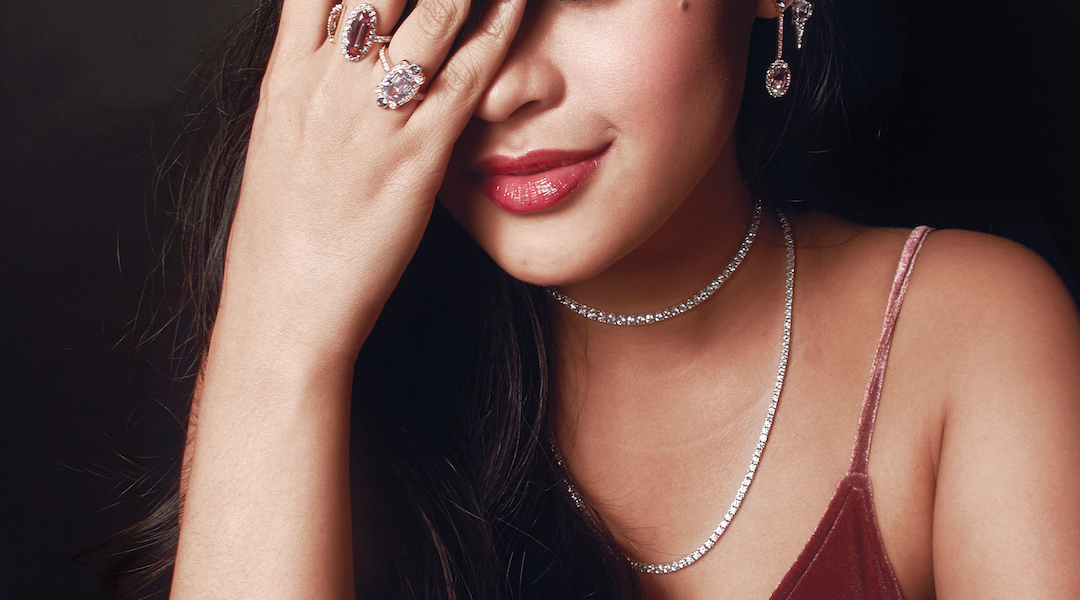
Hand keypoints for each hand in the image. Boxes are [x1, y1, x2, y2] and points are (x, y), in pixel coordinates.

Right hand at [221, 0, 525, 358]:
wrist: (281, 305)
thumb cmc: (281, 236)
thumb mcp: (278, 143)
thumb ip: (308, 90)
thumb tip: (335, 58)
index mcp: (289, 77)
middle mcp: (329, 82)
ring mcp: (373, 115)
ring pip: (430, 14)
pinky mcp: (416, 155)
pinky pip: (465, 77)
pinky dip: (496, 32)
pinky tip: (518, 4)